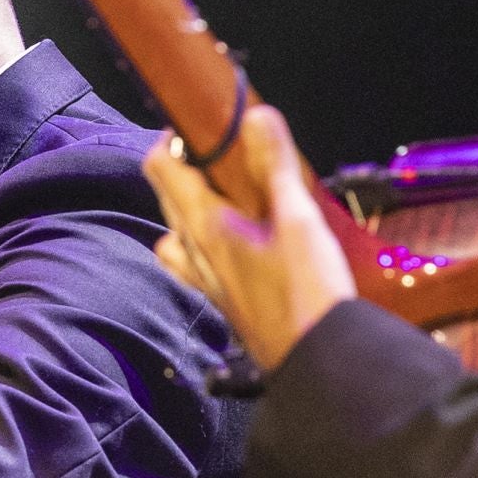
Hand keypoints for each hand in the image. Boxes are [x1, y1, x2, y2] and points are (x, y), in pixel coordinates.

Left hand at [141, 105, 355, 371]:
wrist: (318, 362)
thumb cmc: (307, 293)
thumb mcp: (299, 220)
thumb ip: (276, 166)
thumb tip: (255, 115)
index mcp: (204, 226)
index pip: (159, 168)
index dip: (172, 138)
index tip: (203, 124)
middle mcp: (194, 252)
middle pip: (166, 195)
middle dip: (187, 166)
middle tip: (227, 151)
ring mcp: (205, 278)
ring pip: (176, 230)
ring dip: (193, 204)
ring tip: (232, 192)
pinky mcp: (222, 298)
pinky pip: (195, 261)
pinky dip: (205, 239)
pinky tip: (239, 237)